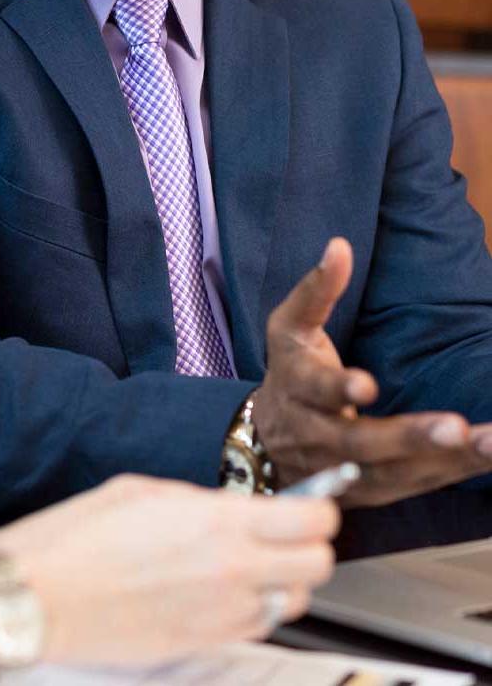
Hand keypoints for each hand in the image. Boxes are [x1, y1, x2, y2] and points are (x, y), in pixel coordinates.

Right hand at [0, 475, 337, 666]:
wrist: (38, 598)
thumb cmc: (76, 538)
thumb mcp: (140, 491)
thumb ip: (198, 500)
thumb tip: (229, 509)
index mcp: (217, 521)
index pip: (313, 520)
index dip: (318, 510)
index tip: (308, 507)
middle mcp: (231, 571)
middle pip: (319, 567)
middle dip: (311, 548)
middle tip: (286, 537)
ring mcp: (220, 615)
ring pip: (292, 604)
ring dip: (283, 583)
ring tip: (250, 567)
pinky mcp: (202, 646)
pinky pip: (254, 628)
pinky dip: (252, 611)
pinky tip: (221, 593)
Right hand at [254, 237, 491, 505]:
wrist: (266, 444)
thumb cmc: (288, 372)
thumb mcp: (289, 327)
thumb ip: (316, 289)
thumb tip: (339, 246)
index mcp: (299, 388)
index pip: (318, 389)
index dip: (340, 389)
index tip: (366, 385)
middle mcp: (320, 436)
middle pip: (363, 442)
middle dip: (410, 437)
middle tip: (456, 427)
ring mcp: (347, 470)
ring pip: (397, 472)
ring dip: (447, 460)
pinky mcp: (373, 491)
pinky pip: (416, 484)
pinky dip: (455, 471)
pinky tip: (488, 454)